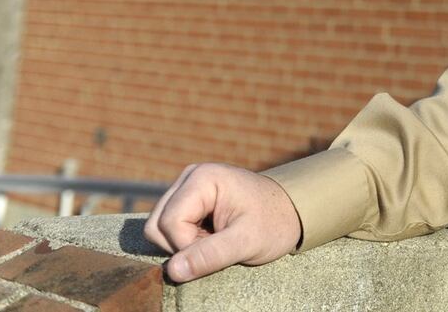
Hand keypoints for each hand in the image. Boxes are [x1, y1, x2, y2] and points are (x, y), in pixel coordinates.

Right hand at [143, 163, 302, 282]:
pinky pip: (168, 228)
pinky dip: (186, 239)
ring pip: (159, 228)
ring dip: (184, 244)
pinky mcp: (188, 199)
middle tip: (218, 243)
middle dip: (183, 245)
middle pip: (157, 225)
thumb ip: (209, 255)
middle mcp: (190, 176)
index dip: (187, 246)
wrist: (291, 212)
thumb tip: (172, 271)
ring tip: (216, 239)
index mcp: (203, 178)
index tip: (219, 247)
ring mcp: (187, 187)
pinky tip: (212, 235)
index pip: (169, 223)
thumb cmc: (274, 223)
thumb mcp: (246, 242)